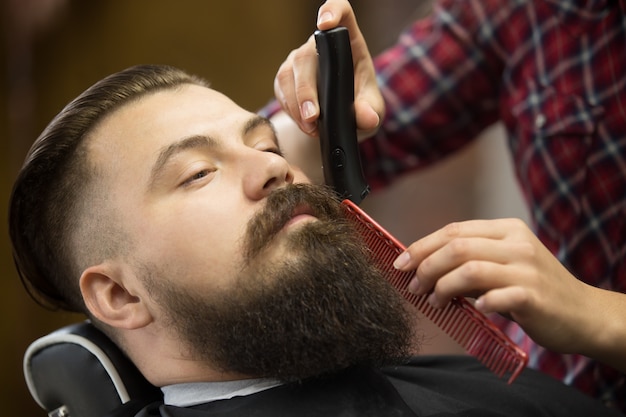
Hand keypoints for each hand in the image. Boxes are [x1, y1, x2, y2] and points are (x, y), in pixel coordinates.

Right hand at [273, 0, 382, 138]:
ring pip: (289, 73)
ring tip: (310, 126)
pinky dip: (290, 110)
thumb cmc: (360, 106)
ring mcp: (300, 60)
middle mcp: (321, 46)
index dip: (332, 11)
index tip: (325, 23)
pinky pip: (281, 89)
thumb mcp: (373, 111)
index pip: (341, 13)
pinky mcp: (286, 77)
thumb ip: (371, 112)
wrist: (339, 122)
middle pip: (306, 55)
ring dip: (296, 103)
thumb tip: (367, 117)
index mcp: (349, 43)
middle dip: (306, 89)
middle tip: (313, 116)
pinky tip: (304, 124)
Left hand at [392, 218, 625, 370]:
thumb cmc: (534, 289)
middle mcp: (517, 244)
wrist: (583, 314)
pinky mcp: (535, 296)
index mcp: (507, 229)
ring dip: (443, 287)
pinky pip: (498, 296)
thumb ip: (470, 261)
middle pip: (457, 247)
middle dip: (426, 267)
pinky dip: (479, 303)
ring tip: (434, 301)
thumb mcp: (504, 265)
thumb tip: (423, 267)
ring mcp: (527, 269)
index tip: (400, 263)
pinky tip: (474, 310)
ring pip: (470, 269)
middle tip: (414, 286)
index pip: (454, 230)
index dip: (422, 246)